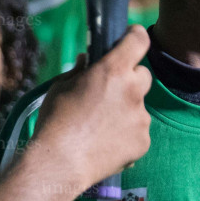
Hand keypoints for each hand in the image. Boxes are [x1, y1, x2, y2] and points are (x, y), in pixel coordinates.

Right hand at [32, 25, 151, 189]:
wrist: (59, 164)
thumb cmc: (55, 121)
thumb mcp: (60, 87)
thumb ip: (80, 71)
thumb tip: (88, 61)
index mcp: (112, 70)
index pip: (139, 40)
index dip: (134, 37)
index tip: (129, 40)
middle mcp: (133, 90)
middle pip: (143, 74)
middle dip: (129, 79)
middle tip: (109, 92)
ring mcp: (141, 118)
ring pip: (139, 106)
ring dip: (127, 110)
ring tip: (101, 126)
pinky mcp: (143, 141)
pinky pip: (139, 132)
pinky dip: (127, 135)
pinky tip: (106, 144)